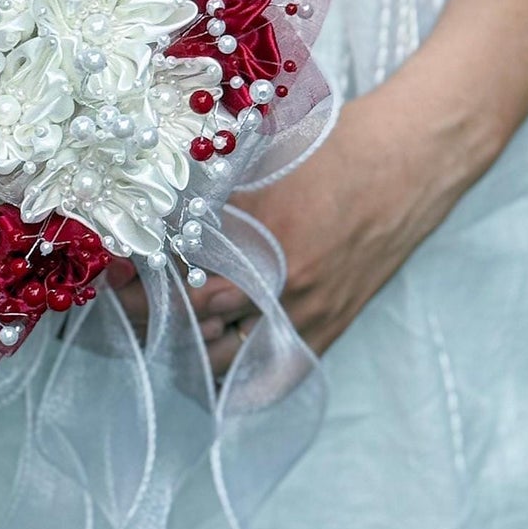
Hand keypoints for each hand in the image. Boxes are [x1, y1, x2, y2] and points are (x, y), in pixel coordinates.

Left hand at [118, 55, 505, 378]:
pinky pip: (278, 374)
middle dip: (157, 319)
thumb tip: (157, 214)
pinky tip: (215, 375)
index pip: (180, 282)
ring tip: (163, 335)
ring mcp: (310, 310)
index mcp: (259, 236)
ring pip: (232, 357)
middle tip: (130, 308)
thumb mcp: (261, 157)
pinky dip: (240, 380)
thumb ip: (211, 191)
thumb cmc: (335, 148)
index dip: (140, 288)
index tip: (117, 281)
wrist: (410, 158)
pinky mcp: (332, 325)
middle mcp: (282, 283)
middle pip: (198, 325)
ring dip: (192, 352)